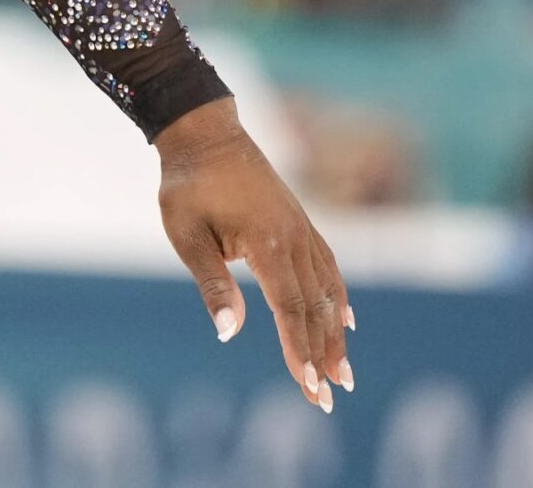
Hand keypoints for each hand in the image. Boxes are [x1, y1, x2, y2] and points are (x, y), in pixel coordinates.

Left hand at [155, 97, 354, 413]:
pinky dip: (338, 296)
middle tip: (328, 400)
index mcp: (268, 243)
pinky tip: (345, 319)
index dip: (299, 351)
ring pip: (327, 291)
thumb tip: (230, 333)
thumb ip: (211, 284)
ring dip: (335, 334)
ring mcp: (302, 228)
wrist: (203, 132)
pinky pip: (327, 266)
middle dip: (321, 356)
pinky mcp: (300, 222)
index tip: (308, 387)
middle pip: (314, 308)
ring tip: (343, 373)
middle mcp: (295, 238)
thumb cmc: (187, 186)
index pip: (290, 310)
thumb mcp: (187, 235)